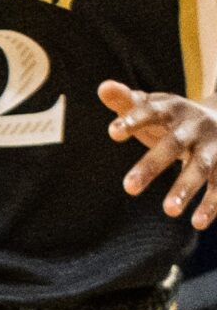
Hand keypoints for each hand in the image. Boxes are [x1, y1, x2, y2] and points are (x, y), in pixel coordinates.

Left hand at [103, 80, 216, 229]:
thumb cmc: (173, 117)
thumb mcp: (153, 106)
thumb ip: (127, 101)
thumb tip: (103, 87)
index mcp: (173, 109)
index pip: (151, 112)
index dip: (133, 120)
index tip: (112, 132)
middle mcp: (196, 126)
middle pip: (173, 145)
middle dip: (152, 165)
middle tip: (128, 188)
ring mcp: (214, 146)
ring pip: (201, 167)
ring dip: (186, 188)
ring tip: (168, 211)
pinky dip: (212, 204)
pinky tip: (197, 222)